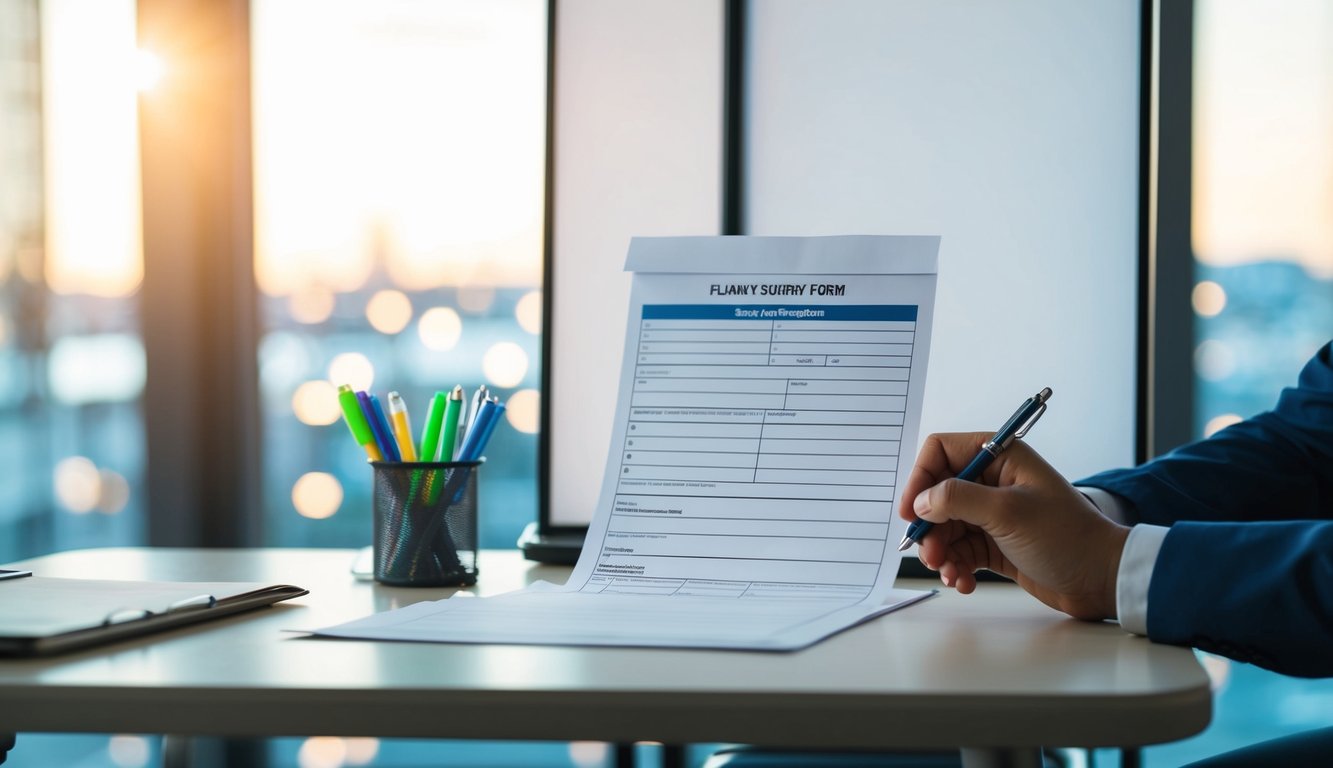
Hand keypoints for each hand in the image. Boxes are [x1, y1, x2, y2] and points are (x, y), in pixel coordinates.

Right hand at [899, 432, 1129, 620]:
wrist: (1101, 579)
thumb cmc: (1066, 536)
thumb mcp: (1008, 512)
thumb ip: (958, 500)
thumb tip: (922, 502)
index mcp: (1000, 457)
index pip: (941, 451)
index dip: (920, 478)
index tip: (912, 512)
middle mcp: (993, 481)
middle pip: (937, 494)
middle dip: (930, 526)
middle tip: (930, 553)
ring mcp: (993, 514)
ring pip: (945, 527)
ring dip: (941, 552)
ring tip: (950, 573)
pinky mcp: (995, 543)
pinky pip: (960, 551)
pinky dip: (956, 567)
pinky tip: (964, 582)